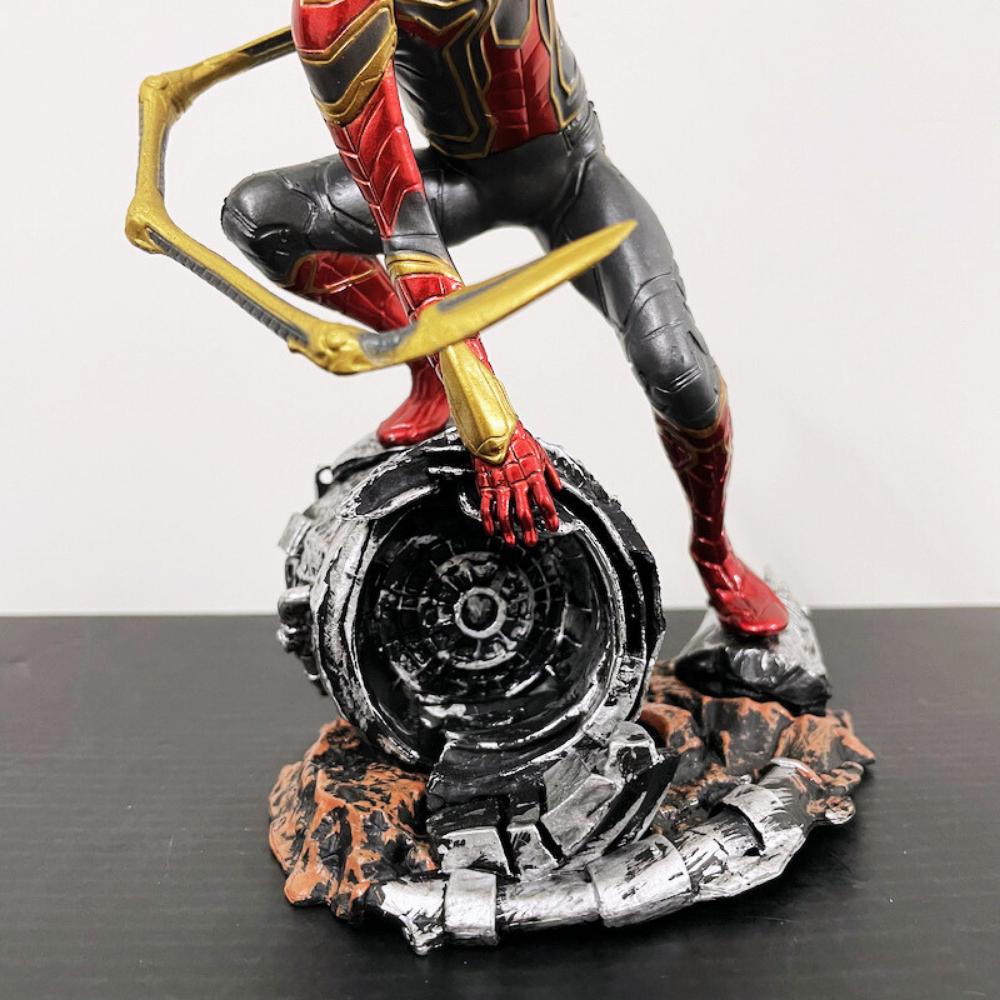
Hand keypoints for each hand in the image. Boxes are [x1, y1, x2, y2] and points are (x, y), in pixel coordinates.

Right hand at [474, 423, 561, 545]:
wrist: (494, 430)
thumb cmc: (518, 440)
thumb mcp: (540, 453)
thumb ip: (550, 473)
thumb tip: (558, 488)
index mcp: (533, 475)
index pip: (544, 500)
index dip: (550, 516)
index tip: (553, 526)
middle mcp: (517, 483)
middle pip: (525, 512)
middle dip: (529, 530)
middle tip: (531, 541)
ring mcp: (500, 486)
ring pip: (505, 514)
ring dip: (508, 531)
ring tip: (511, 541)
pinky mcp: (486, 485)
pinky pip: (486, 507)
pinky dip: (488, 521)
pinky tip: (491, 530)